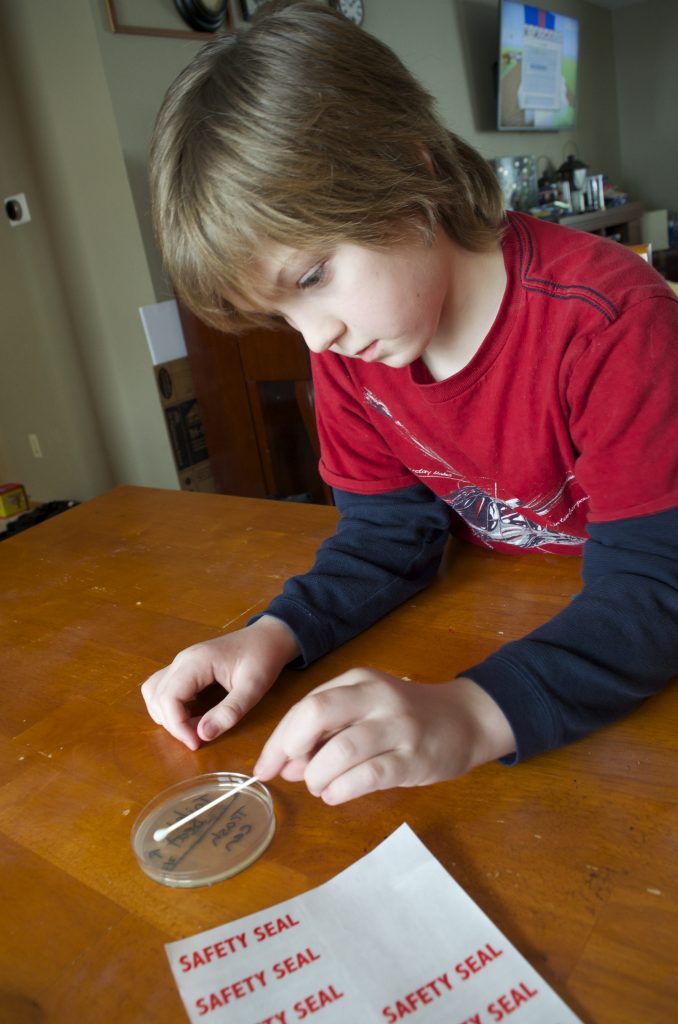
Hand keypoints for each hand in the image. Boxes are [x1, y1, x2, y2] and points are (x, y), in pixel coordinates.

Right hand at [141, 616, 298, 749]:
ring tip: (193, 728)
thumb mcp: (253, 688)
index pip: (168, 698)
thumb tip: (203, 735)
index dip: (177, 726)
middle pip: (158, 697)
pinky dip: (170, 706)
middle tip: (198, 739)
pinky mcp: (184, 667)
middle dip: (173, 724)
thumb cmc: (262, 658)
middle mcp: (182, 660)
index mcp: (196, 662)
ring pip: (154, 692)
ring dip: (167, 715)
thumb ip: (230, 711)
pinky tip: (191, 715)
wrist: (267, 638)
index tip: (196, 743)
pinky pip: (163, 688)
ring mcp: (181, 662)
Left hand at [254, 668, 515, 803]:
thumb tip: (287, 766)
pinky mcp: (414, 758)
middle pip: (316, 712)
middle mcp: (376, 697)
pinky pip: (369, 775)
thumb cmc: (404, 717)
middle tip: (289, 772)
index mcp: (357, 681)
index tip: (264, 768)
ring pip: (341, 750)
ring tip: (319, 787)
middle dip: (291, 747)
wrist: (465, 720)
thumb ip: (325, 734)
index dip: (278, 739)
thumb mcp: (364, 712)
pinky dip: (342, 789)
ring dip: (318, 775)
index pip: (305, 705)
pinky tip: (336, 795)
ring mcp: (397, 726)